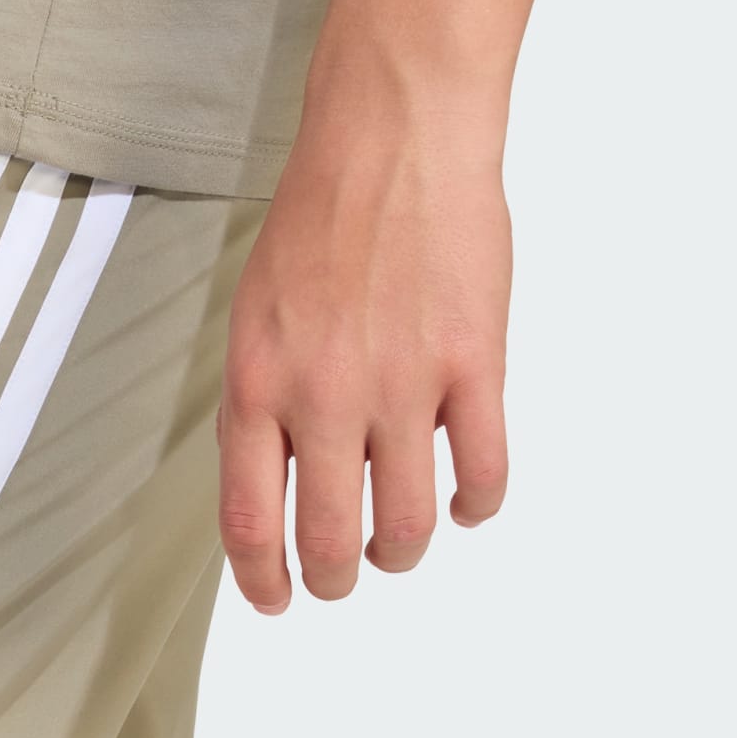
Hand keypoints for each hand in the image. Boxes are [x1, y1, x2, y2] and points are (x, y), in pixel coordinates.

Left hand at [218, 112, 512, 610]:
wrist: (395, 138)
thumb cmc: (321, 223)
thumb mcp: (253, 321)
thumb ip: (258, 409)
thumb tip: (268, 490)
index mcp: (259, 386)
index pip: (252, 522)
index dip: (263, 581)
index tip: (275, 599)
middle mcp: (326, 396)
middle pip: (331, 540)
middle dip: (336, 578)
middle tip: (343, 576)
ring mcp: (404, 383)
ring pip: (408, 525)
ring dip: (401, 552)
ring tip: (398, 544)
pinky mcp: (475, 364)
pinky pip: (484, 473)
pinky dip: (476, 506)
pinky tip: (468, 501)